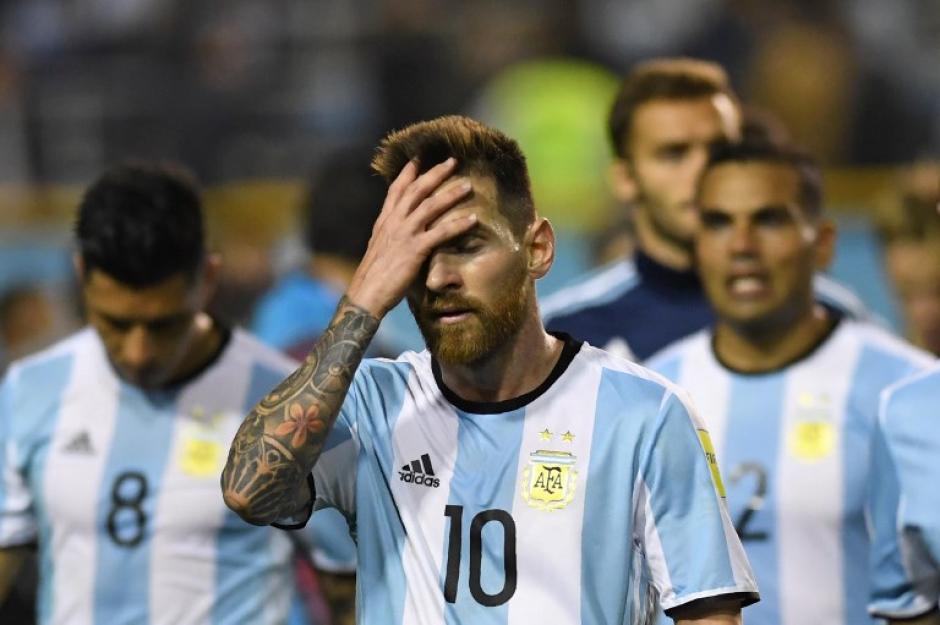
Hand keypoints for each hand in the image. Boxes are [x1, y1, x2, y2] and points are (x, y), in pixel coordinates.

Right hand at [346, 158, 475, 316]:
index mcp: (384, 221)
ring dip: (450, 194)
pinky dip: (457, 225)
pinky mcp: (414, 250)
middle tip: (452, 161)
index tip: (419, 157)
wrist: (366, 293)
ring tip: (467, 185)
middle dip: (434, 173)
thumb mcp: (380, 248)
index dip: (408, 172)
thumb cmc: (374, 276)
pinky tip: (472, 220)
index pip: (396, 190)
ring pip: (430, 206)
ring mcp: (404, 234)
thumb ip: (391, 235)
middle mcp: (394, 222)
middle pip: (416, 190)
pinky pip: (440, 233)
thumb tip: (400, 232)